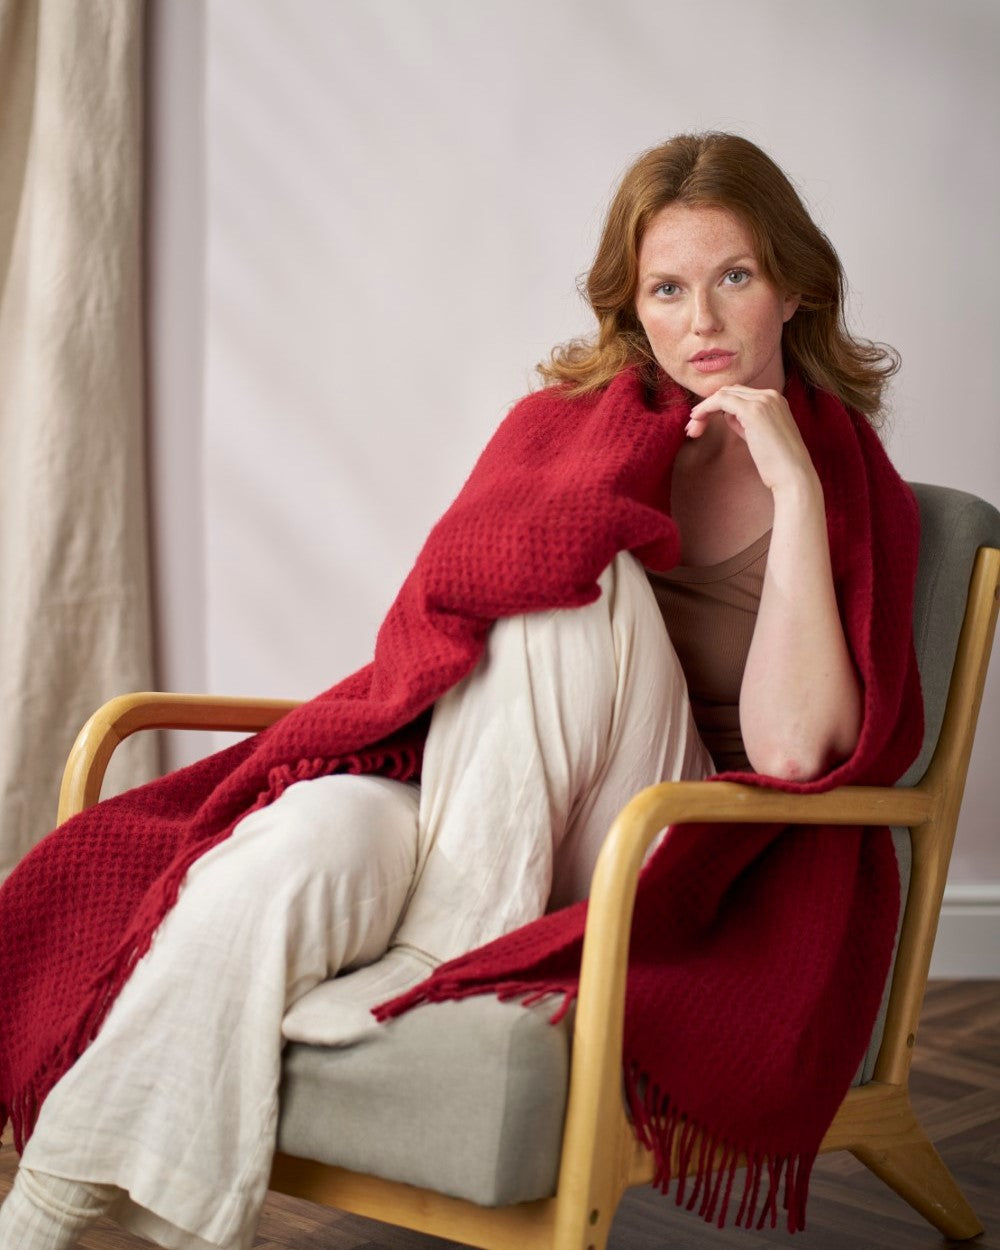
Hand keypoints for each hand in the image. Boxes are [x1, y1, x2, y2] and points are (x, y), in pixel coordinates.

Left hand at [685, 385, 817, 494]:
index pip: (738, 394)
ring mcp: (763, 401)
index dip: (716, 406)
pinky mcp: (754, 411)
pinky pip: (721, 401)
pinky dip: (705, 408)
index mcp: (775, 400)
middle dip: (707, 407)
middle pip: (729, 392)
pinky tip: (696, 419)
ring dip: (703, 409)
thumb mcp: (759, 436)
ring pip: (723, 394)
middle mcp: (771, 395)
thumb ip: (744, 422)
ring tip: (692, 428)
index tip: (701, 423)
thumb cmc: (777, 464)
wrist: (793, 476)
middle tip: (692, 428)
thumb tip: (727, 415)